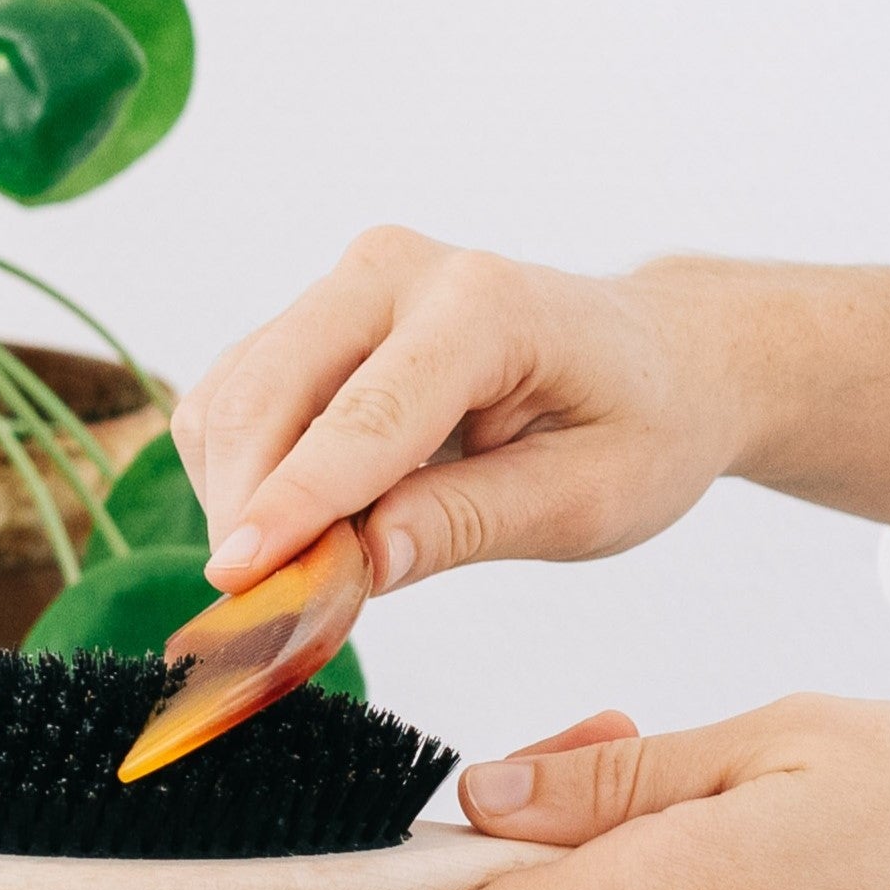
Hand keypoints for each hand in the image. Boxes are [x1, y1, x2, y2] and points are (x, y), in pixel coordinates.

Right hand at [172, 228, 889, 594]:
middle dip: (248, 514)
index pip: (365, 418)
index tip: (236, 578)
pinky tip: (304, 526)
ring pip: (231, 402)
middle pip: (268, 398)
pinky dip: (242, 476)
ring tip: (307, 575)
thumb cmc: (640, 426)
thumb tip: (361, 560)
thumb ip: (472, 521)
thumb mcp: (590, 498)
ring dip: (239, 501)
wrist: (657, 359)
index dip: (295, 504)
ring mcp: (345, 285)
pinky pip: (231, 402)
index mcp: (485, 304)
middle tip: (265, 619)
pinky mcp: (311, 318)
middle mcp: (397, 271)